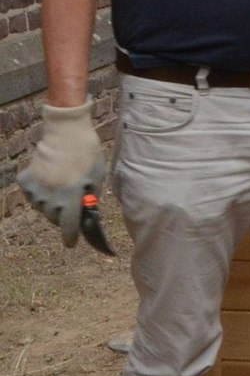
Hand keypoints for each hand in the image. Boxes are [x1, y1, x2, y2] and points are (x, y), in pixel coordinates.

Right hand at [17, 102, 107, 247]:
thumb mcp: (96, 179)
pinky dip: (39, 193)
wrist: (66, 133)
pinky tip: (49, 183)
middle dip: (63, 217)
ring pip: (42, 208)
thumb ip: (90, 199)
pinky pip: (32, 195)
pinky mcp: (26, 179)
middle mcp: (51, 196)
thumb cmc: (87, 155)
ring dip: (51, 206)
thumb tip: (86, 214)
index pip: (69, 225)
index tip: (71, 242)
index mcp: (71, 197)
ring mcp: (36, 188)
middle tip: (70, 208)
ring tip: (60, 192)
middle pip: (55, 218)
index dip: (70, 236)